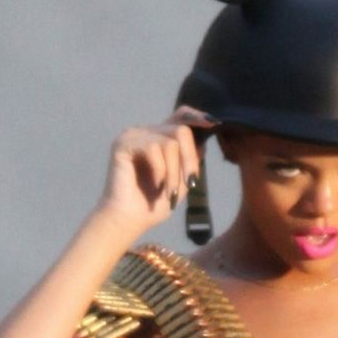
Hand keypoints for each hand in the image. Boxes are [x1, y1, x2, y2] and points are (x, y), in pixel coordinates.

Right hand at [96, 106, 217, 238]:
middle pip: (181, 129)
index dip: (198, 117)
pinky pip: (153, 147)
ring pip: (169, 142)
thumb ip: (191, 162)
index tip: (214, 124)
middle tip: (191, 184)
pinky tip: (156, 184)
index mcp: (160, 137)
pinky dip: (160, 170)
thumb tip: (203, 143)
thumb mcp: (181, 183)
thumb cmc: (153, 205)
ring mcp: (134, 135)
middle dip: (190, 159)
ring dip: (174, 172)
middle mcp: (146, 132)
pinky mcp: (124, 143)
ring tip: (169, 192)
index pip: (181, 116)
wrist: (129, 221)